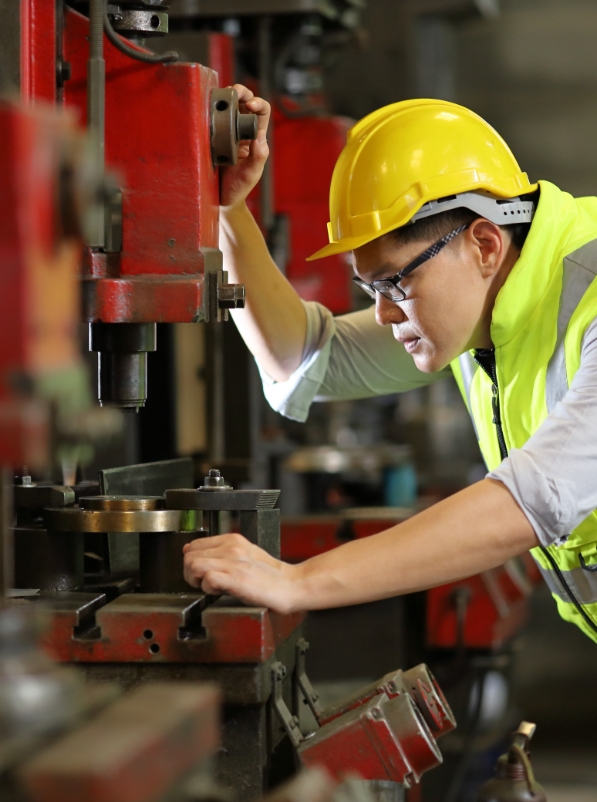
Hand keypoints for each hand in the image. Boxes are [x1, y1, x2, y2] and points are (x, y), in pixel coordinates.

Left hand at [183, 533, 299, 613]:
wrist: (291, 585)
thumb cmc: (270, 575)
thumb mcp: (245, 553)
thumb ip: (221, 552)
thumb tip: (192, 551)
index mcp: (232, 540)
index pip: (194, 545)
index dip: (192, 561)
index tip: (200, 572)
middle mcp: (231, 548)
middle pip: (190, 556)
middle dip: (190, 572)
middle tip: (202, 583)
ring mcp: (234, 563)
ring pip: (194, 565)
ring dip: (196, 580)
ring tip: (210, 587)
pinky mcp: (237, 579)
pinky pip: (207, 579)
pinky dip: (207, 588)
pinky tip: (219, 592)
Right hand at [219, 84, 269, 208]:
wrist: (220, 199)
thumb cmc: (238, 187)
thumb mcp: (252, 173)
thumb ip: (258, 156)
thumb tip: (260, 138)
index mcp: (255, 136)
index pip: (262, 112)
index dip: (258, 103)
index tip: (250, 106)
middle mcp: (241, 130)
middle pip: (244, 101)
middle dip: (241, 92)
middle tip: (234, 92)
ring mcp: (225, 131)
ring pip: (227, 106)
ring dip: (224, 97)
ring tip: (219, 97)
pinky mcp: (210, 135)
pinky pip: (211, 118)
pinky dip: (209, 109)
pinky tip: (205, 108)